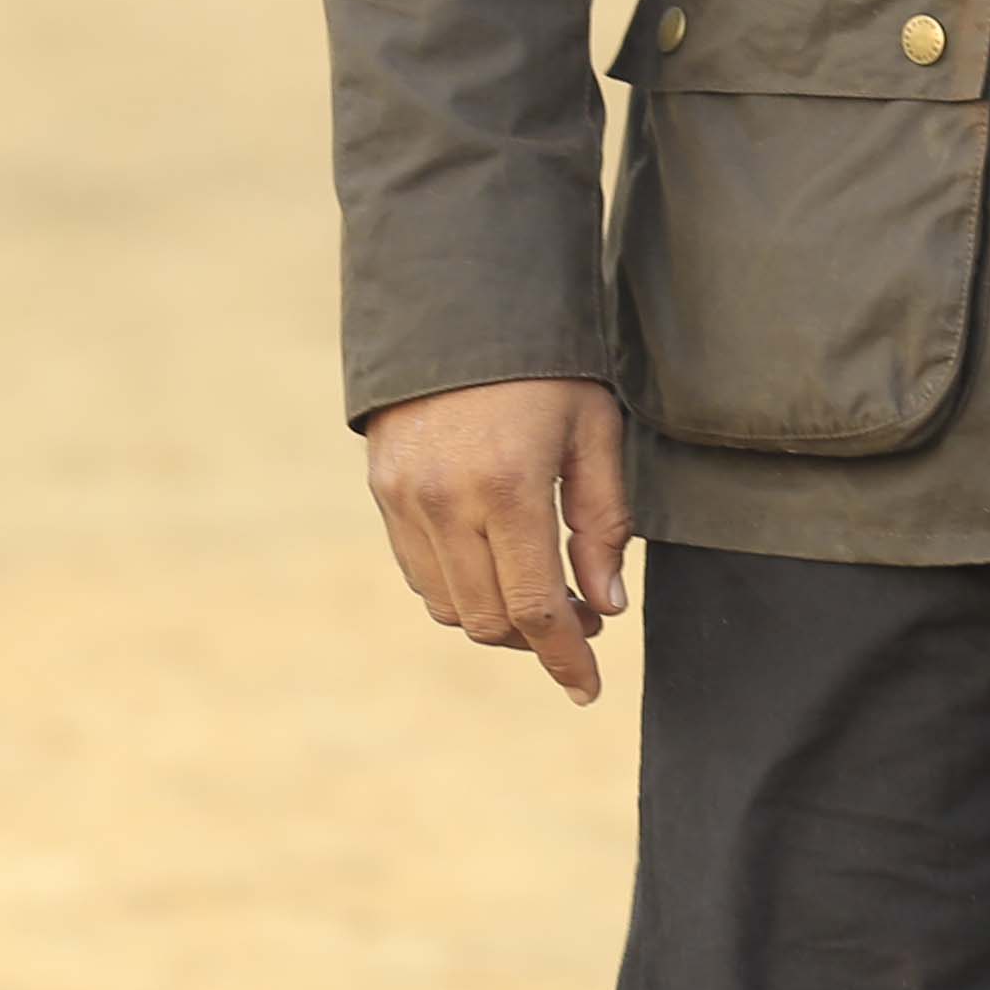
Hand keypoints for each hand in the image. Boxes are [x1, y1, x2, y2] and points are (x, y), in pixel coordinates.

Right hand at [362, 376, 633, 701]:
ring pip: (448, 605)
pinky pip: (419, 571)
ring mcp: (405, 498)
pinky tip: (494, 564)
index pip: (534, 608)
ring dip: (496, 617)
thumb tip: (605, 604)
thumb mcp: (595, 428)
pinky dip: (458, 587)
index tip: (588, 689)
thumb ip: (602, 521)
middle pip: (488, 620)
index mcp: (508, 486)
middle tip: (581, 620)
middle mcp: (446, 501)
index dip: (564, 658)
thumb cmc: (546, 362)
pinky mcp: (383, 489)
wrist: (458, 300)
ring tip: (541, 593)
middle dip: (537, 639)